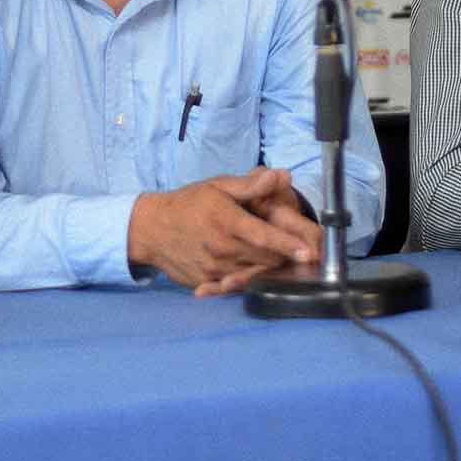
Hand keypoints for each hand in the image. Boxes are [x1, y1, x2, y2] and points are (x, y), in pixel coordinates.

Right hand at [129, 167, 316, 295]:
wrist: (151, 229)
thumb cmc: (189, 203)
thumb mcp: (218, 187)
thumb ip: (250, 185)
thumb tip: (280, 175)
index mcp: (226, 221)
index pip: (263, 236)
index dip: (287, 245)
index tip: (308, 251)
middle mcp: (220, 248)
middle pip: (264, 259)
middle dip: (286, 258)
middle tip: (305, 254)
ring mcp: (213, 269)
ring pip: (253, 275)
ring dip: (270, 270)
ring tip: (285, 263)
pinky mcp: (206, 282)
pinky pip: (235, 285)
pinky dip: (249, 280)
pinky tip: (256, 272)